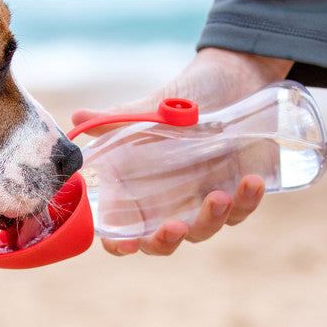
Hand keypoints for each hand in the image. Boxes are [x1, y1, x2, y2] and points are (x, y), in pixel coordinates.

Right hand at [71, 47, 293, 255]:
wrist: (234, 80)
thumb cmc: (184, 97)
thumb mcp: (148, 108)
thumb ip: (114, 120)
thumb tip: (76, 119)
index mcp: (136, 186)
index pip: (120, 227)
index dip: (119, 243)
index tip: (127, 246)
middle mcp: (166, 200)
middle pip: (159, 241)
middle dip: (165, 242)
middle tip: (174, 227)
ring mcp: (200, 201)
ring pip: (201, 230)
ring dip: (210, 220)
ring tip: (221, 195)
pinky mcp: (235, 195)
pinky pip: (240, 212)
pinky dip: (246, 203)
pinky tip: (250, 182)